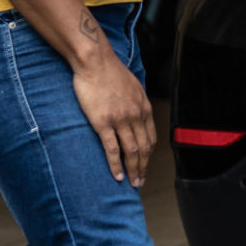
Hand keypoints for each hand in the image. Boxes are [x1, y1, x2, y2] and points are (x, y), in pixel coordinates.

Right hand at [73, 50, 156, 187]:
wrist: (95, 62)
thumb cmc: (111, 72)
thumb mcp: (134, 87)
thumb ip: (137, 103)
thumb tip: (138, 113)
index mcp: (144, 108)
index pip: (150, 138)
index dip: (149, 155)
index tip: (145, 165)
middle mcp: (136, 116)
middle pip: (143, 149)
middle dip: (143, 168)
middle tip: (141, 182)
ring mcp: (120, 120)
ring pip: (131, 152)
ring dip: (133, 170)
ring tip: (132, 183)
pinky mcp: (103, 122)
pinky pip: (112, 149)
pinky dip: (116, 165)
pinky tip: (117, 176)